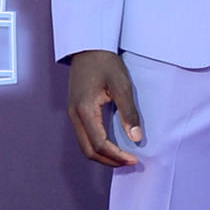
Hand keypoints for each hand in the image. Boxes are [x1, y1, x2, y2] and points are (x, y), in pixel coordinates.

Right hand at [67, 50, 142, 166]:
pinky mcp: (75, 111)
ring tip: (122, 157)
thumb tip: (136, 138)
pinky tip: (112, 145)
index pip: (99, 143)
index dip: (117, 156)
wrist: (88, 47)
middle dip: (109, 160)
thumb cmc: (105, 62)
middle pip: (88, 150)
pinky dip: (97, 146)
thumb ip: (128, 113)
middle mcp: (75, 115)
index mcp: (85, 110)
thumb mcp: (121, 85)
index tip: (134, 159)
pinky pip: (84, 136)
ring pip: (84, 145)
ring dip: (102, 155)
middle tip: (129, 162)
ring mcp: (72, 114)